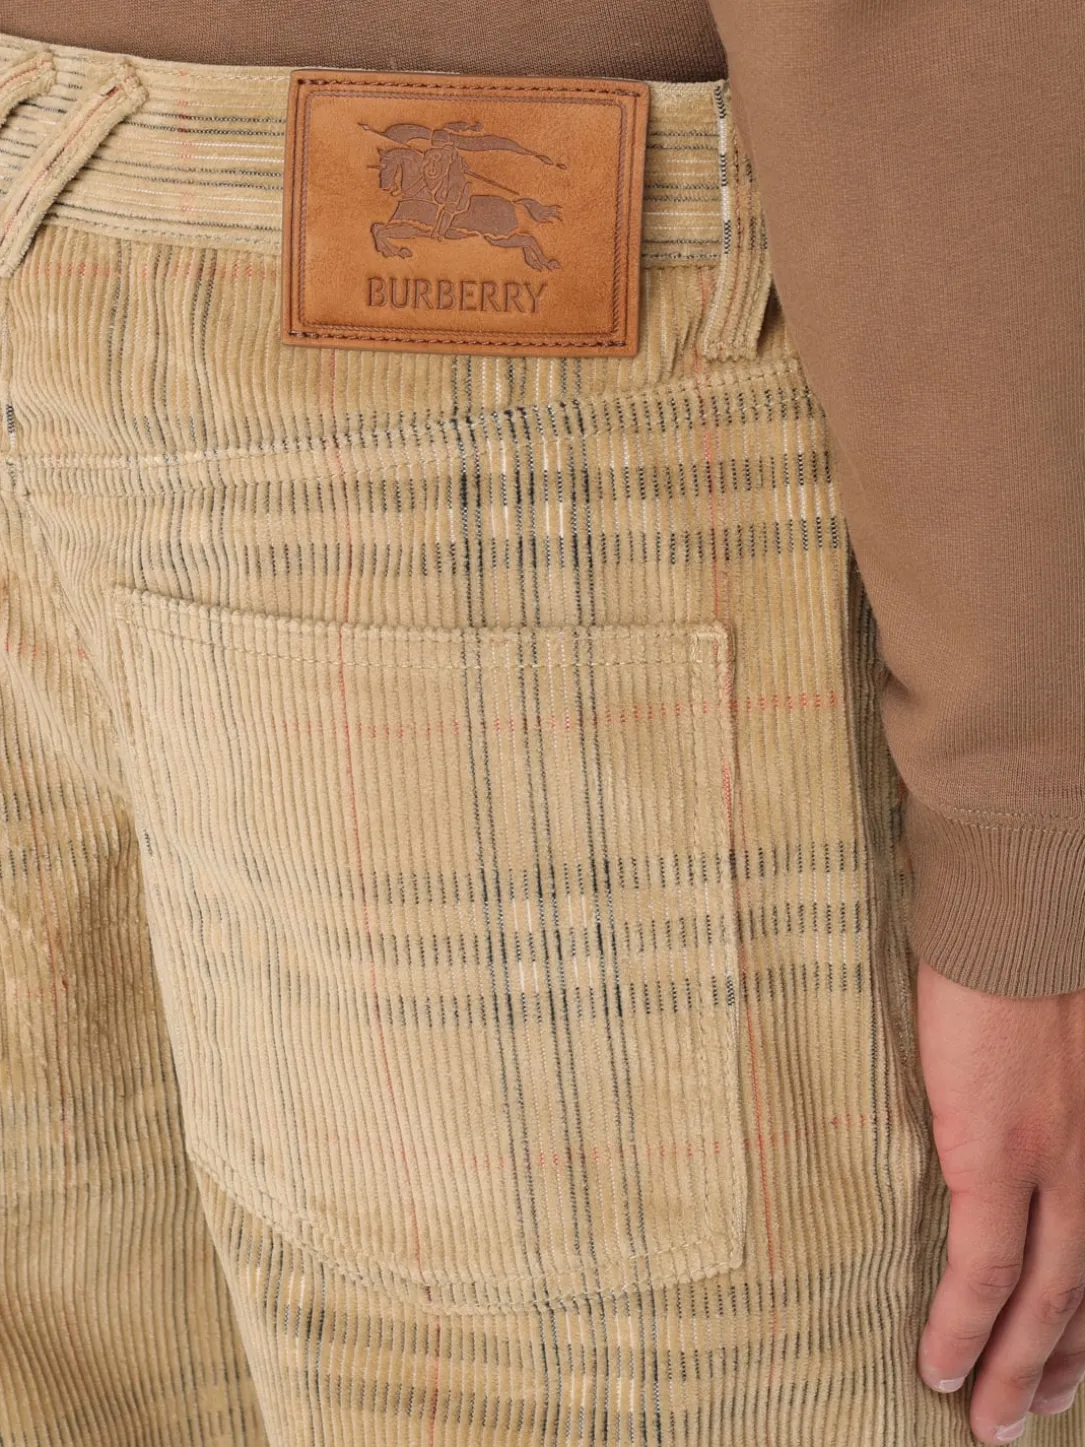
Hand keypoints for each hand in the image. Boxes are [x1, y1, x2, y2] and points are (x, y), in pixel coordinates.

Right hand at [916, 958, 1084, 1442]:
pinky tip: (938, 1363)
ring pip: (1045, 1301)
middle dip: (1056, 1364)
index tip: (1063, 1362)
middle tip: (1023, 1415)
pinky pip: (982, 1268)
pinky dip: (962, 1325)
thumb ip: (1052, 1094)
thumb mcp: (1067, 1045)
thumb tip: (1007, 1113)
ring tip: (986, 1418)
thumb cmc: (1033, 957)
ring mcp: (1053, 1165)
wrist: (1021, 917)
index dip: (1084, 1320)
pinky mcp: (994, 1155)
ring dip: (1015, 1369)